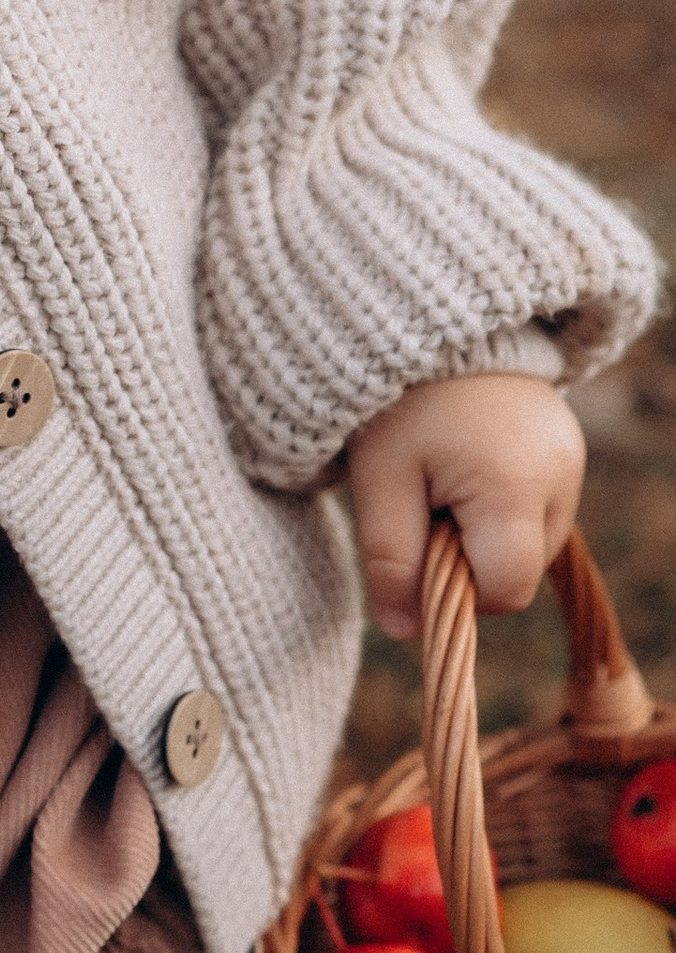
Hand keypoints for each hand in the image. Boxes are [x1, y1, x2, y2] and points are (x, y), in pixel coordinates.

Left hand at [343, 371, 585, 643]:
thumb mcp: (380, 480)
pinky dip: (502, 503)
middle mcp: (561, 475)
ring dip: (487, 530)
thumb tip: (406, 632)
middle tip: (424, 500)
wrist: (428, 320)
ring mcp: (572, 458)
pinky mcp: (569, 445)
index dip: (458, 591)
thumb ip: (391, 561)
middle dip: (471, 557)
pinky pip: (539, 505)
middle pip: (521, 568)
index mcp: (515, 487)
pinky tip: (469, 460)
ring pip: (532, 540)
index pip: (505, 590)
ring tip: (446, 473)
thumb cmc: (397, 401)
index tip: (418, 547)